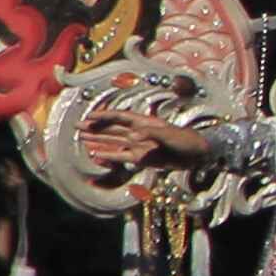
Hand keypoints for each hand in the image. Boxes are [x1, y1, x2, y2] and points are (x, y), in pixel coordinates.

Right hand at [80, 112, 214, 174]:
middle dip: (96, 127)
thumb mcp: (171, 135)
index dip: (104, 117)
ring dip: (98, 140)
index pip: (120, 117)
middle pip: (113, 129)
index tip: (89, 117)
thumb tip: (136, 135)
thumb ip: (154, 134)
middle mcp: (139, 133)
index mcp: (145, 123)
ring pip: (114, 142)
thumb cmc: (187, 140)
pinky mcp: (142, 158)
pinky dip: (108, 155)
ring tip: (82, 138)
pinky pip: (121, 157)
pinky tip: (96, 155)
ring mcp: (139, 146)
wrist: (198, 155)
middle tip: (78, 126)